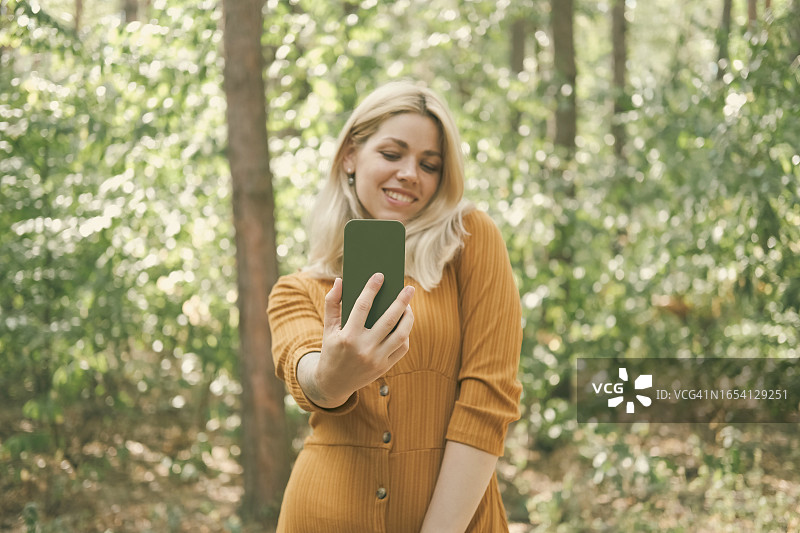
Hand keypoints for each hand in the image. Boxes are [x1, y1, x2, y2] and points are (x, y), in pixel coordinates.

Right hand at [309, 273, 414, 407]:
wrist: (333, 383)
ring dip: (408, 318)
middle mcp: (363, 349)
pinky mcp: (384, 368)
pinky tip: (404, 323)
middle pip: (388, 320)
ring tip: (409, 306)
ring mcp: (376, 360)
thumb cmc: (331, 350)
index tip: (380, 276)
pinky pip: (402, 348)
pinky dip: (405, 334)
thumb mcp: (328, 328)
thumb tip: (340, 280)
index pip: (362, 306)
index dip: (371, 289)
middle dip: (401, 301)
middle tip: (409, 288)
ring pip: (401, 335)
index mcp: (348, 337)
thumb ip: (332, 303)